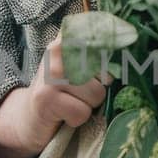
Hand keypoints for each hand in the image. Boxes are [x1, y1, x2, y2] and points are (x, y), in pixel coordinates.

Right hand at [0, 37, 106, 157]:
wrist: (27, 118)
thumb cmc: (61, 92)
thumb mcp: (78, 67)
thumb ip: (100, 54)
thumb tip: (130, 46)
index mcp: (69, 38)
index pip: (106, 41)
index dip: (114, 61)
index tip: (105, 72)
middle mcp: (58, 50)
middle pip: (106, 75)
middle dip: (98, 90)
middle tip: (78, 93)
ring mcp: (51, 74)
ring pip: (97, 94)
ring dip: (87, 106)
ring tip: (70, 103)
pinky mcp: (46, 98)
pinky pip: (82, 112)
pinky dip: (76, 120)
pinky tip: (63, 115)